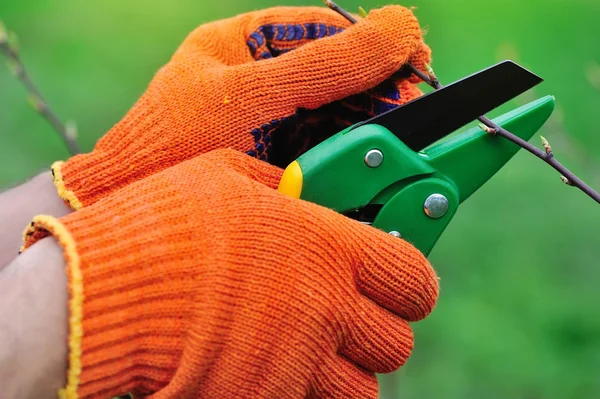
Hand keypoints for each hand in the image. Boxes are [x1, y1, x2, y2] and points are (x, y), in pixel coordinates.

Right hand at [24, 149, 438, 398]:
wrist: (99, 292)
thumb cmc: (162, 223)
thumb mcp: (227, 177)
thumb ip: (281, 188)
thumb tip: (302, 192)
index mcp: (326, 247)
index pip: (413, 277)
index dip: (412, 281)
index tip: (399, 279)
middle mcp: (323, 308)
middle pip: (397, 343)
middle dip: (380, 330)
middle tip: (350, 315)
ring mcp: (296, 363)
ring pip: (362, 390)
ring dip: (347, 372)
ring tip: (314, 349)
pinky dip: (303, 391)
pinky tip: (273, 365)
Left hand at [51, 5, 429, 208]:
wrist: (129, 218)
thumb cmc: (172, 148)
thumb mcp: (251, 97)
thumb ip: (325, 65)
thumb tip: (403, 26)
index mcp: (243, 45)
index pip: (324, 29)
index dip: (374, 43)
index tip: (415, 62)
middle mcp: (259, 82)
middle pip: (336, 75)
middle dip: (377, 93)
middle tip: (412, 113)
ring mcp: (268, 124)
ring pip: (335, 117)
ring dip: (367, 130)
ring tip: (393, 145)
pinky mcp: (274, 164)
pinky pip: (323, 154)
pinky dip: (348, 162)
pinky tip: (364, 170)